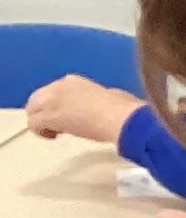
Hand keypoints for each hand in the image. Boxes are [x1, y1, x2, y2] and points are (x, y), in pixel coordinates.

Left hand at [26, 74, 142, 144]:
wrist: (119, 117)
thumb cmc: (122, 110)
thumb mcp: (111, 97)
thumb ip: (100, 100)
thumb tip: (105, 106)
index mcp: (73, 81)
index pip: (54, 91)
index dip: (57, 105)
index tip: (67, 116)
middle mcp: (59, 86)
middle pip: (37, 98)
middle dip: (43, 112)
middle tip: (56, 126)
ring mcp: (52, 100)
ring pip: (32, 110)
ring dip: (41, 122)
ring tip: (55, 133)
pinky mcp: (49, 116)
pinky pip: (34, 124)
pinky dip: (42, 132)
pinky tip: (54, 136)